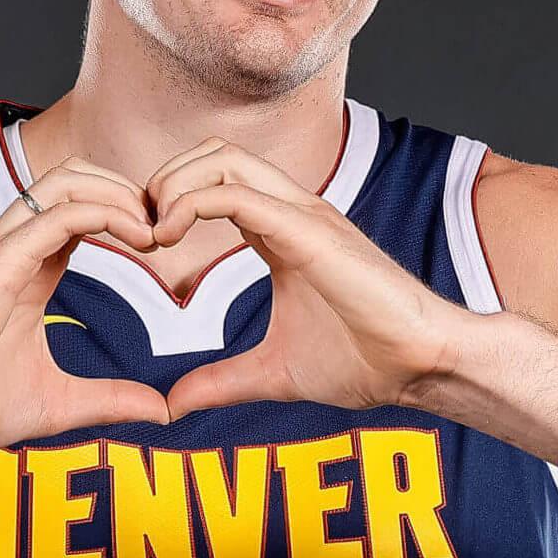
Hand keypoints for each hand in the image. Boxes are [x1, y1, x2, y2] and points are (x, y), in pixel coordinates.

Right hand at [0, 156, 172, 459]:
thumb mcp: (59, 403)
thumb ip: (112, 399)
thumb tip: (162, 411)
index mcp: (22, 269)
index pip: (76, 209)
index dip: (123, 213)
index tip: (161, 244)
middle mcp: (8, 248)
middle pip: (72, 177)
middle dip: (125, 189)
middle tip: (164, 226)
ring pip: (65, 181)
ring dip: (118, 194)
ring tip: (153, 229)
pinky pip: (57, 214)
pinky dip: (105, 214)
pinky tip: (138, 240)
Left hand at [142, 137, 467, 420]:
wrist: (419, 368)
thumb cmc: (364, 363)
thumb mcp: (270, 374)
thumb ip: (220, 382)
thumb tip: (173, 405)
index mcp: (284, 231)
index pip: (217, 179)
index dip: (171, 199)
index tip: (142, 246)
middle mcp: (294, 210)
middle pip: (214, 153)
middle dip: (165, 180)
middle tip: (139, 232)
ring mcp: (305, 214)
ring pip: (223, 158)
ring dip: (173, 184)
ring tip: (151, 233)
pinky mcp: (309, 231)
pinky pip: (237, 194)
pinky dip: (191, 203)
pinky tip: (167, 239)